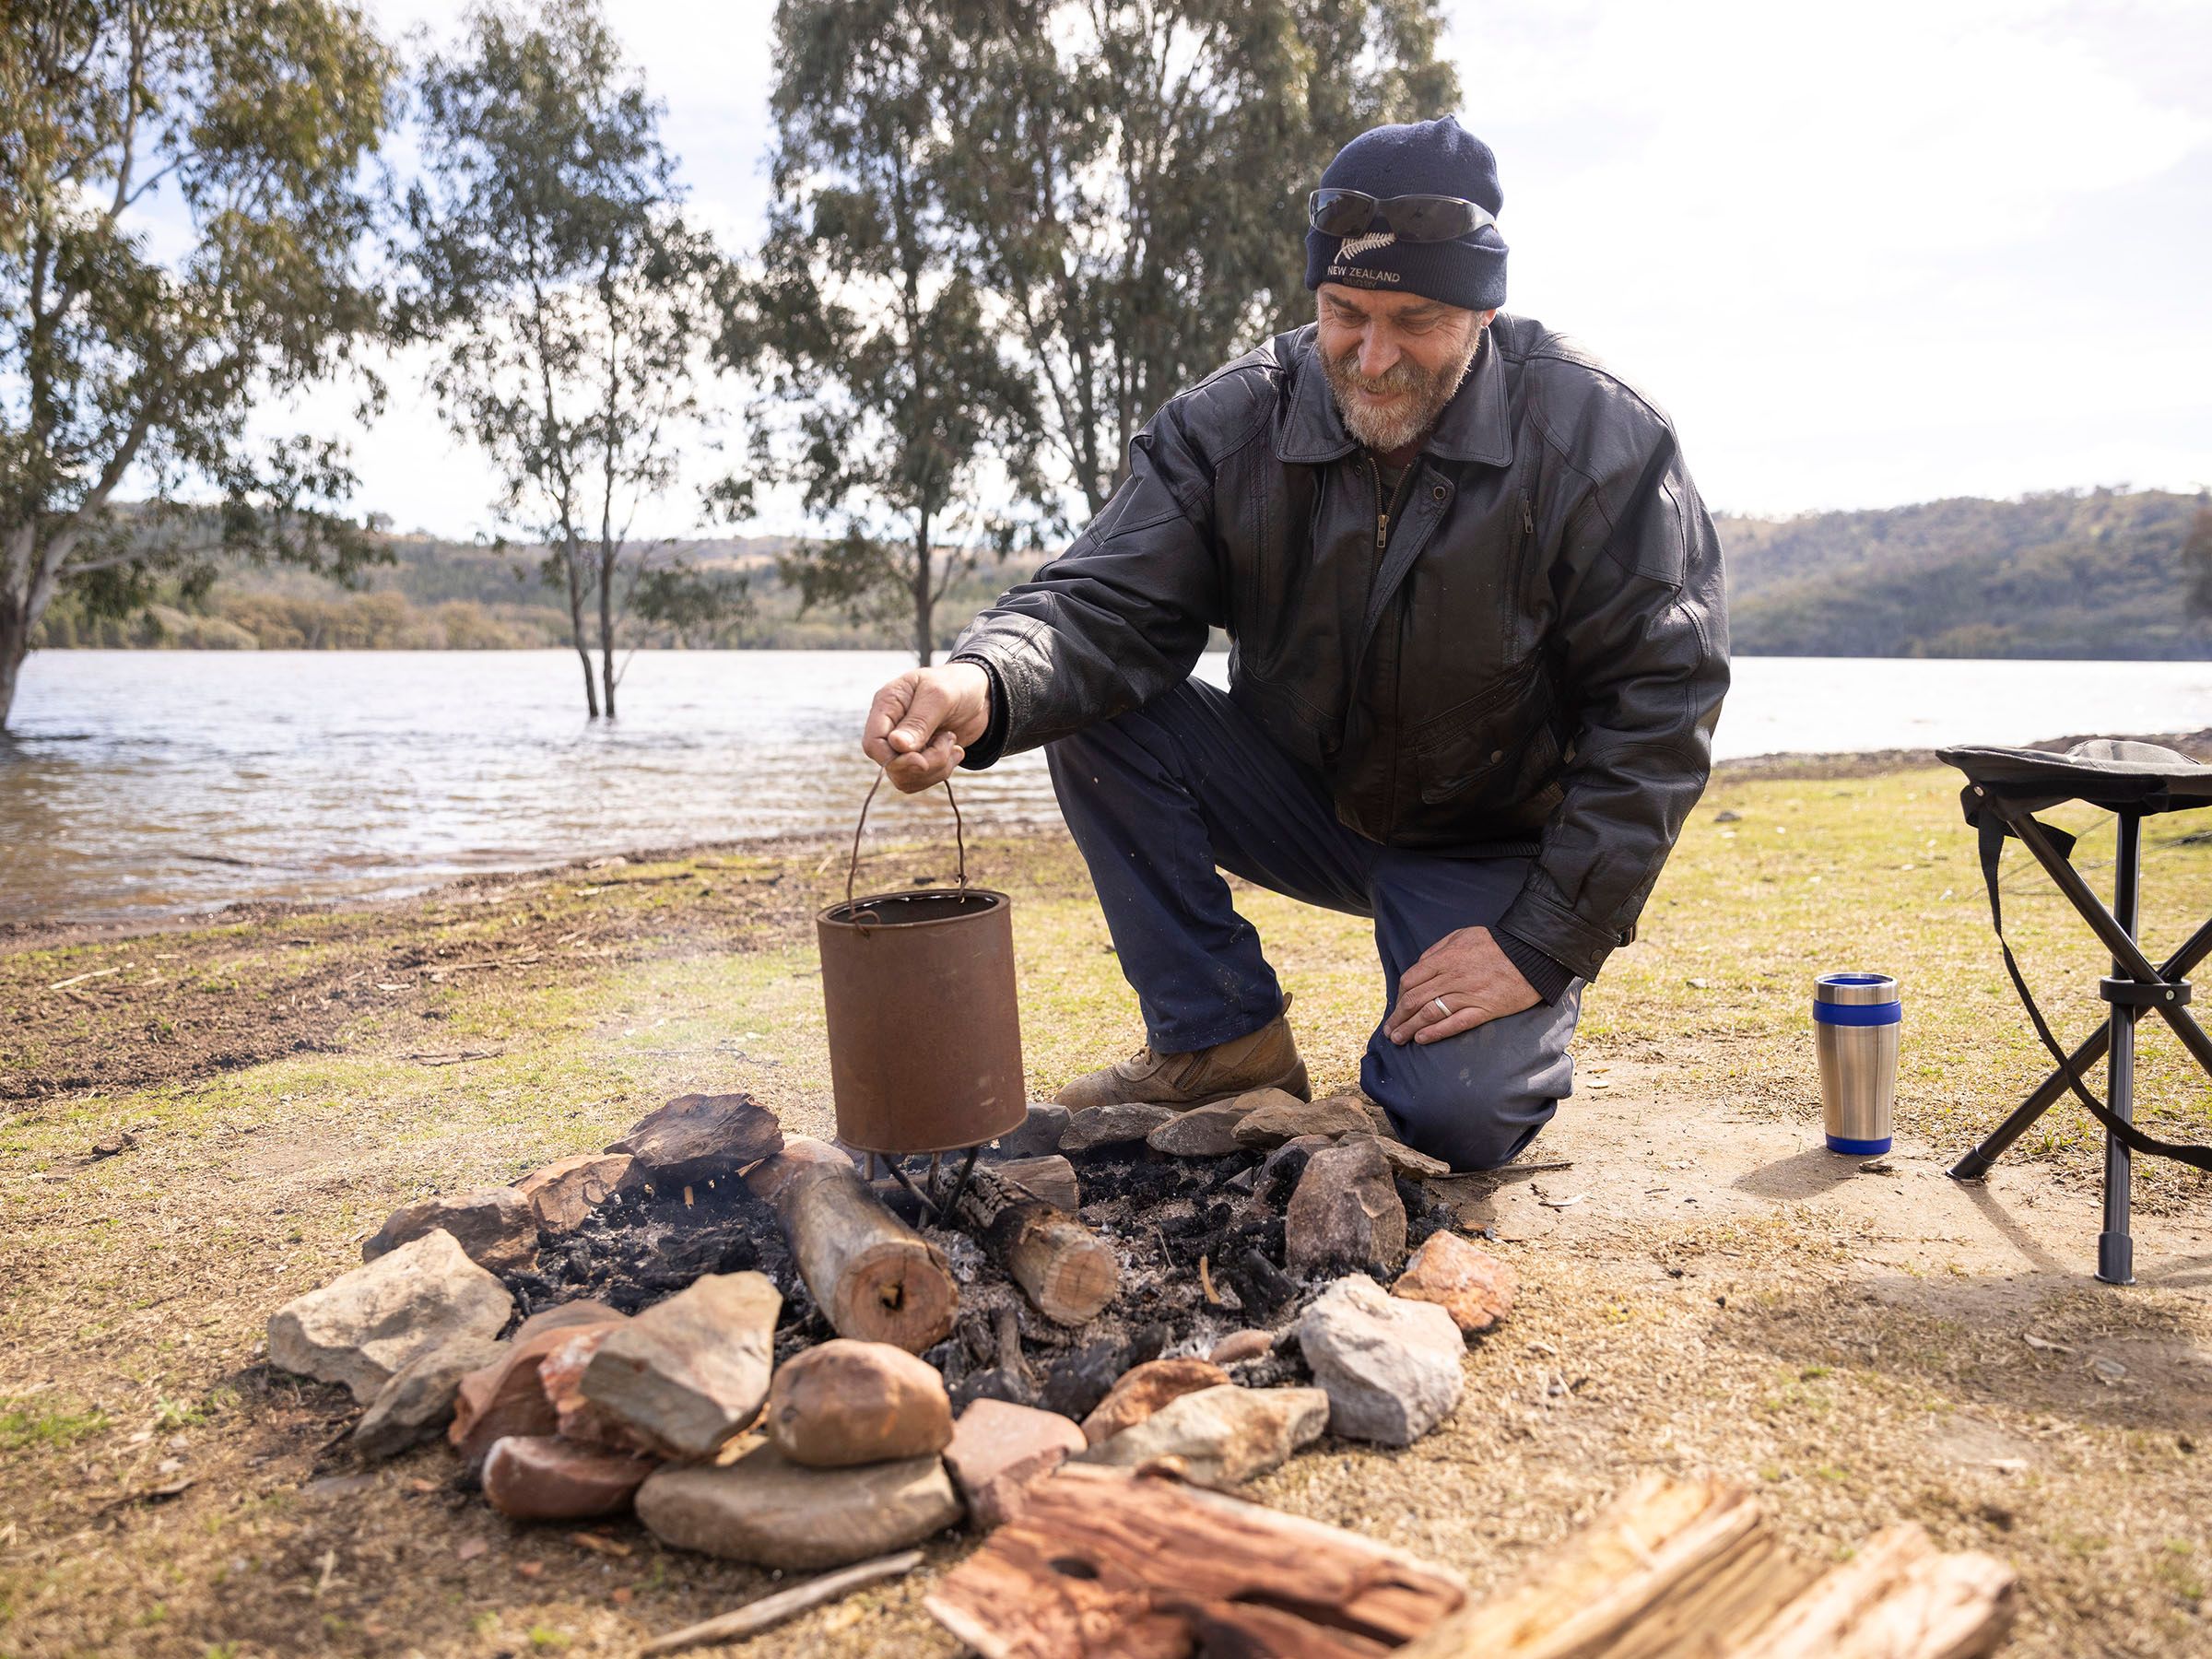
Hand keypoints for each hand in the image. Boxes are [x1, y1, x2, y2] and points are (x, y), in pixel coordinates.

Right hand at [862, 663, 992, 792]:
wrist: (981, 694)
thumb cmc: (958, 685)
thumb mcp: (940, 696)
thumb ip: (918, 722)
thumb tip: (896, 745)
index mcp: (887, 704)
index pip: (873, 743)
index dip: (893, 760)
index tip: (923, 761)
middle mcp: (891, 727)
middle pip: (889, 765)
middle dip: (923, 763)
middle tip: (948, 741)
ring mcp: (904, 745)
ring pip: (905, 777)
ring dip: (936, 768)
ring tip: (952, 743)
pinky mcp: (920, 757)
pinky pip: (920, 780)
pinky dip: (941, 772)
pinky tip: (955, 751)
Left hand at [1384, 925, 1538, 1044]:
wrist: (1533, 952)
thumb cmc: (1497, 942)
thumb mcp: (1462, 935)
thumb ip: (1438, 949)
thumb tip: (1420, 964)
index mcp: (1445, 958)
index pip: (1411, 980)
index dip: (1399, 997)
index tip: (1397, 1007)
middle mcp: (1452, 977)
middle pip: (1415, 999)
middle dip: (1398, 1017)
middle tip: (1390, 1031)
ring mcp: (1468, 994)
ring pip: (1430, 1013)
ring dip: (1409, 1028)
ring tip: (1399, 1039)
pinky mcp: (1485, 1009)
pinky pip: (1455, 1023)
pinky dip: (1435, 1032)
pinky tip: (1422, 1039)